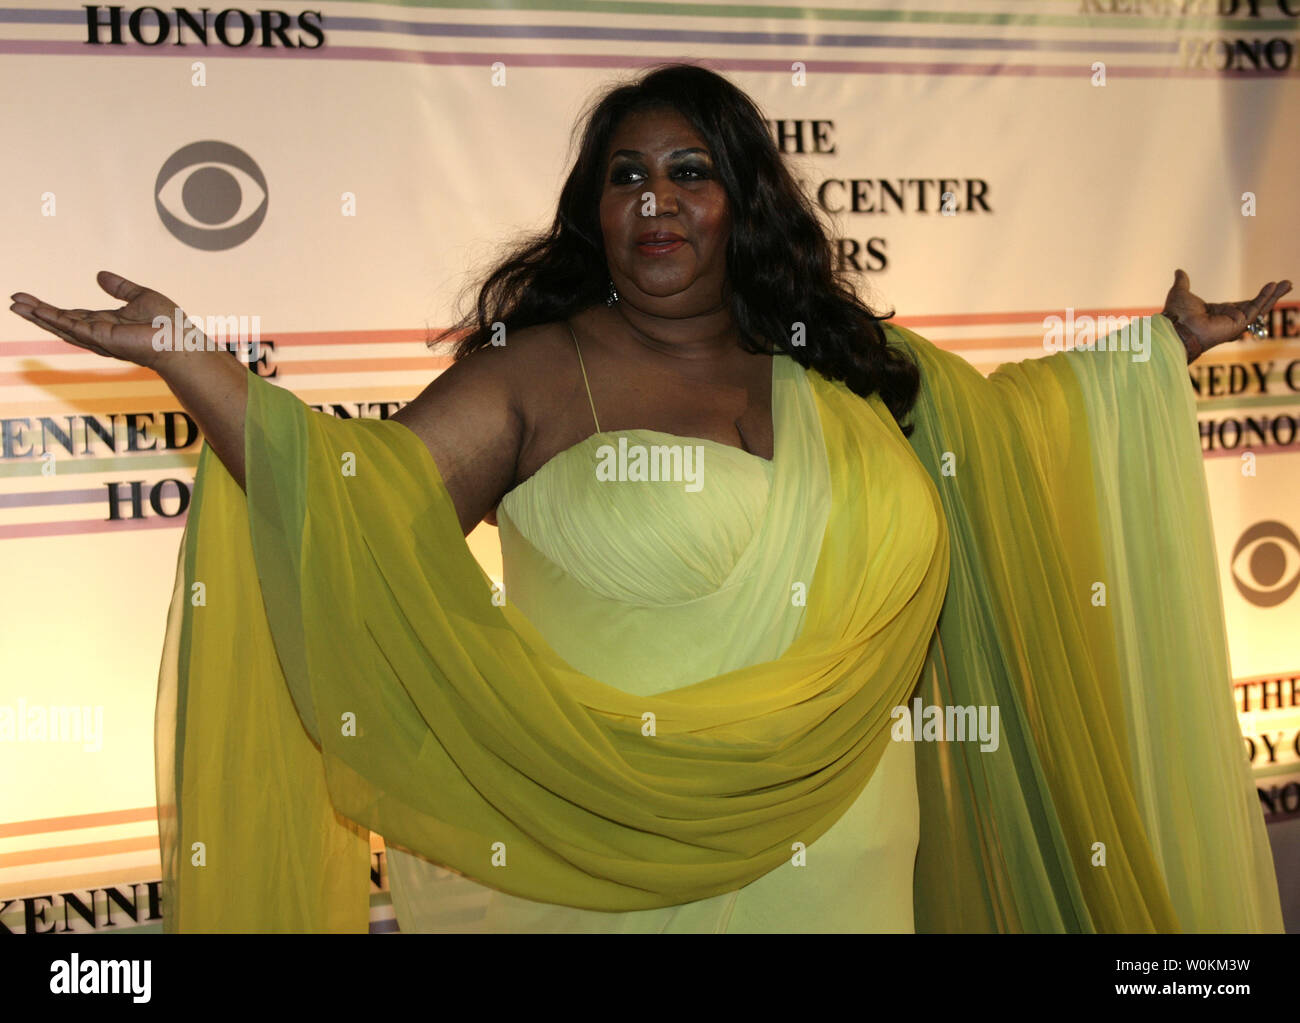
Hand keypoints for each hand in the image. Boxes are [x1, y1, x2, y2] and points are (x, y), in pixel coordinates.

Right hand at [10, 270, 189, 371]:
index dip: (51, 309)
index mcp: (106, 323)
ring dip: (38, 315)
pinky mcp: (102, 338)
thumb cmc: (168, 323)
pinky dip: (54, 319)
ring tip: (16, 305)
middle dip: (36, 312)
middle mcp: (99, 332)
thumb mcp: (140, 296)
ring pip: (61, 325)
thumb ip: (119, 287)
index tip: (29, 300)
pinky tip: (38, 311)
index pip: (72, 315)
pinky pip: (73, 327)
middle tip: (13, 302)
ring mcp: (99, 337)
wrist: (180, 340)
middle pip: (60, 321)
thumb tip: (99, 275)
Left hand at [1161, 269, 1292, 363]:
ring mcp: (1234, 323)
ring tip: (1288, 283)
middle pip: (1256, 306)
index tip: (1270, 288)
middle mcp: (1228, 320)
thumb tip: (1179, 271)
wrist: (1175, 327)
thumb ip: (1183, 282)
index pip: (1242, 305)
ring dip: (1274, 295)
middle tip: (1287, 284)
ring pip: (1259, 307)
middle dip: (1272, 295)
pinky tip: (1273, 286)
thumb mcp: (1181, 293)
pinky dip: (1264, 297)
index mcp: (1218, 314)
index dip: (1257, 297)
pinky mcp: (1237, 325)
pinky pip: (1254, 309)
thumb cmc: (1176, 315)